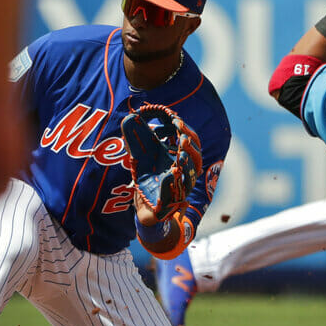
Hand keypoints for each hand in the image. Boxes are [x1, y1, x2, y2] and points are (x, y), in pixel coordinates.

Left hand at [121, 104, 201, 221]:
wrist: (144, 209)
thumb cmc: (148, 181)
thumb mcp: (141, 157)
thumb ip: (137, 140)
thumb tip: (129, 118)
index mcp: (180, 158)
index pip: (189, 139)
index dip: (183, 127)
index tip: (171, 116)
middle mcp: (185, 172)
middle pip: (196, 153)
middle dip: (189, 138)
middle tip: (178, 126)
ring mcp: (182, 186)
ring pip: (193, 172)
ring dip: (188, 159)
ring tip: (181, 147)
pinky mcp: (174, 201)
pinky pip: (180, 191)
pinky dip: (176, 180)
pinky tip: (174, 171)